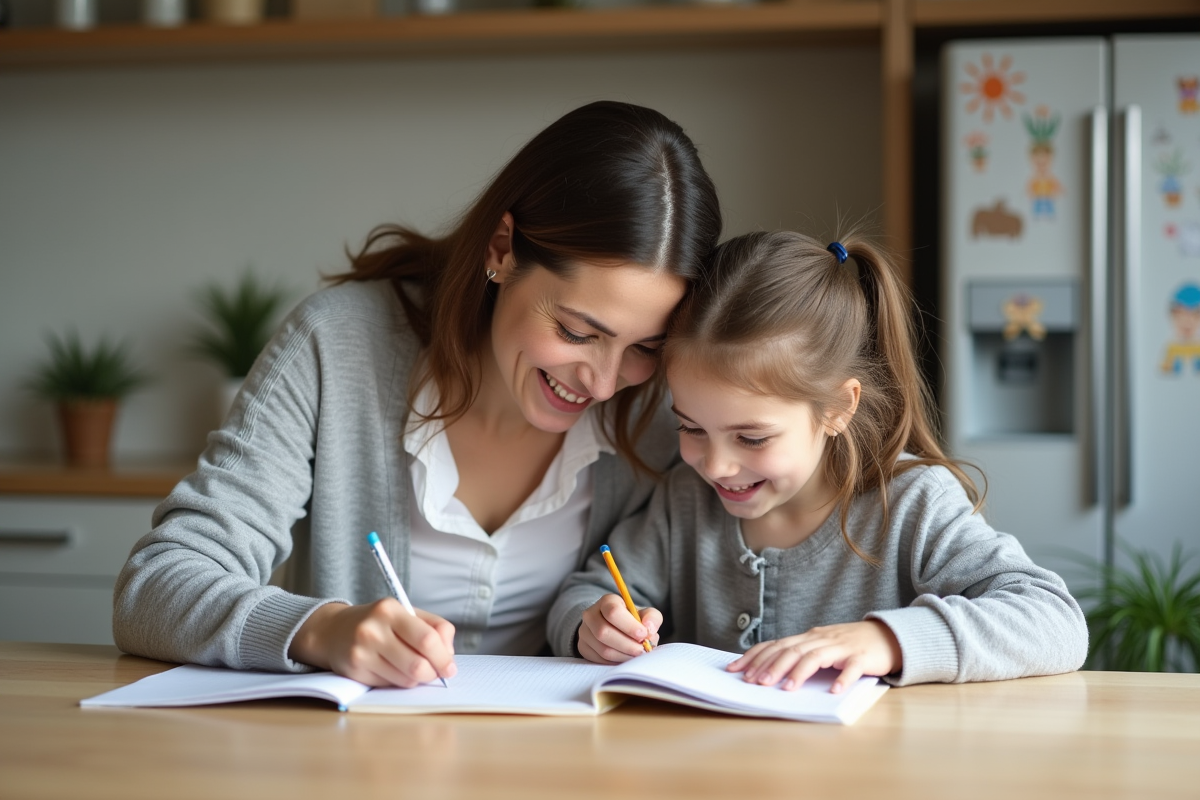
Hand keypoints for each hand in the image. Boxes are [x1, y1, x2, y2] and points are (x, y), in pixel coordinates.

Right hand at [289, 600, 456, 687]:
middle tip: (436, 673)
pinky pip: (389, 685)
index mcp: (390, 610)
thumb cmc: (379, 622)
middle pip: (417, 665)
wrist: (333, 631)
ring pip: (405, 679)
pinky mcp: (354, 671)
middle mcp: (373, 630)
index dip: (443, 658)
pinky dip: (398, 682)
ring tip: (412, 667)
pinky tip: (392, 669)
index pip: (427, 639)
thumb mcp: (406, 613)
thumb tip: (449, 654)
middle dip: (433, 673)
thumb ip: (434, 627)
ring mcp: (362, 652)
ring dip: (416, 679)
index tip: (450, 668)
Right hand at [577, 593, 661, 663]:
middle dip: (627, 644)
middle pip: (604, 632)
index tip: (644, 635)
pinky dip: (616, 662)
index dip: (629, 626)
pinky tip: (626, 658)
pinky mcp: (583, 648)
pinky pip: (599, 659)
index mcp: (606, 602)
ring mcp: (584, 632)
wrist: (614, 627)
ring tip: (637, 655)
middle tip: (642, 650)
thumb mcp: (645, 614)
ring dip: (623, 655)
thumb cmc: (632, 620)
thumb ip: (652, 618)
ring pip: (602, 649)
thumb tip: (649, 629)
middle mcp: (591, 615)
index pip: (613, 611)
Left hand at [725, 620, 901, 692]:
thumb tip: (766, 672)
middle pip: (792, 650)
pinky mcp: (863, 657)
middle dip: (772, 666)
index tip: (735, 670)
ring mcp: (842, 646)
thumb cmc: (848, 646)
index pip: (776, 644)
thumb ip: (799, 656)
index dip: (755, 656)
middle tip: (757, 682)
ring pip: (817, 656)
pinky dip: (843, 678)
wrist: (886, 636)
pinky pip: (852, 667)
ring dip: (800, 672)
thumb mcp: (819, 647)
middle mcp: (821, 639)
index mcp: (808, 637)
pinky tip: (834, 690)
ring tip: (787, 688)